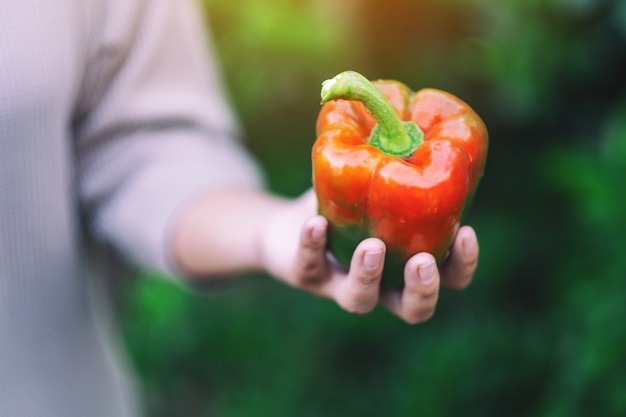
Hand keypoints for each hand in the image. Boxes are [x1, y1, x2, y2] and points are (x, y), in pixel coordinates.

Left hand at [257, 190, 478, 323]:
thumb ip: (403, 170)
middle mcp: (379, 285)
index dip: (462, 265)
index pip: (449, 279)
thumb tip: (426, 125)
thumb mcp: (378, 187)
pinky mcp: (305, 275)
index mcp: (407, 267)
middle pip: (412, 310)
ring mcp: (340, 285)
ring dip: (369, 275)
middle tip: (422, 261)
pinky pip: (308, 267)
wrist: (288, 226)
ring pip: (360, 300)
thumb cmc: (346, 206)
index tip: (466, 232)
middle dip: (422, 290)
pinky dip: (313, 245)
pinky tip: (317, 222)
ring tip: (373, 245)